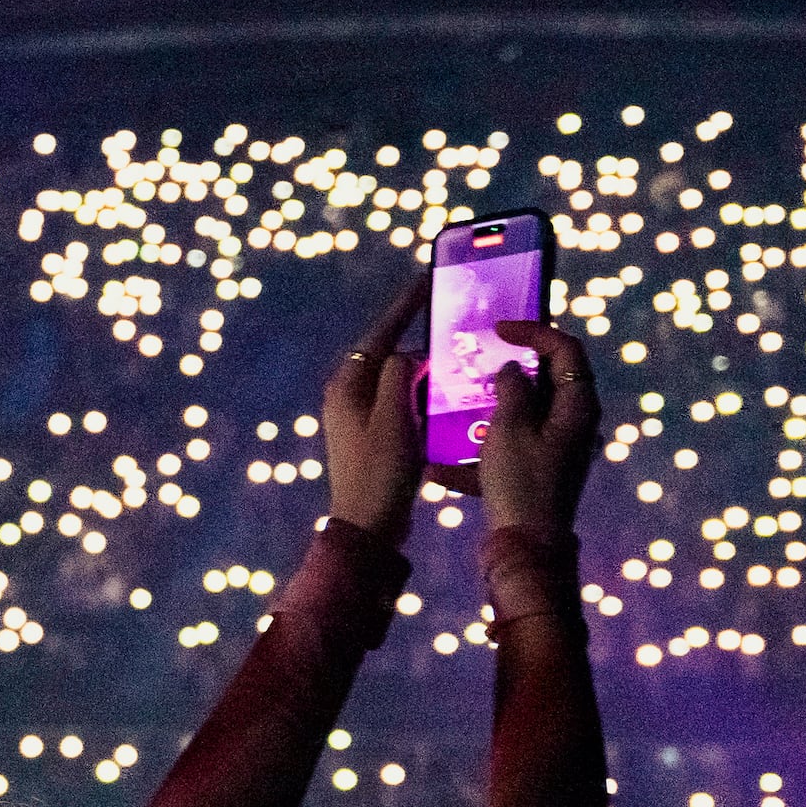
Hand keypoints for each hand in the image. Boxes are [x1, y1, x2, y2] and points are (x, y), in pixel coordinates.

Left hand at [318, 269, 432, 544]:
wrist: (368, 525)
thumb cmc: (379, 470)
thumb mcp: (394, 416)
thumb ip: (399, 375)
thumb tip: (408, 354)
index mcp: (348, 384)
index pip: (380, 333)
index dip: (405, 307)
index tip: (426, 281)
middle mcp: (348, 394)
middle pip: (387, 353)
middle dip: (419, 336)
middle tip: (452, 318)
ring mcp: (359, 416)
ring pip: (397, 378)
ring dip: (424, 368)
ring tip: (457, 352)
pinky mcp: (373, 435)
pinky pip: (401, 402)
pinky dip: (422, 394)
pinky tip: (448, 394)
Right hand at [473, 319, 604, 538]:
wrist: (526, 548)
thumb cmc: (521, 482)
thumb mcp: (510, 428)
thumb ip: (510, 390)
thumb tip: (511, 372)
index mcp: (577, 406)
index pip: (565, 350)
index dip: (534, 331)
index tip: (499, 329)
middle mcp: (574, 424)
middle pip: (546, 381)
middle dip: (509, 371)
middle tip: (477, 363)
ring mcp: (558, 450)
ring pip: (524, 416)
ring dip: (489, 412)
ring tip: (456, 410)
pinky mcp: (539, 473)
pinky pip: (510, 451)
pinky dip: (481, 455)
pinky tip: (441, 471)